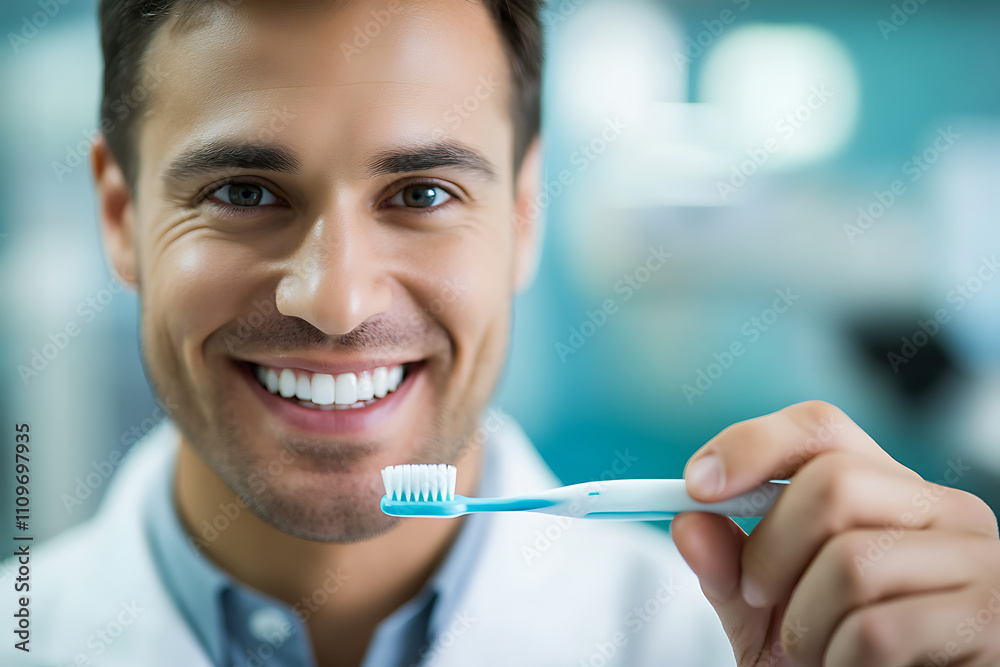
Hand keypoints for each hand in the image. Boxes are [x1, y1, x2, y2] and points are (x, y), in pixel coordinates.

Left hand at [670, 400, 999, 666]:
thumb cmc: (826, 657)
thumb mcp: (762, 611)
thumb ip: (726, 567)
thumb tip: (688, 523)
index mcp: (886, 488)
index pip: (820, 427)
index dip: (752, 445)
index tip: (697, 486)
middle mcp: (943, 508)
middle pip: (832, 483)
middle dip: (770, 550)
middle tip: (758, 598)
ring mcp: (978, 560)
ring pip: (851, 562)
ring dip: (803, 623)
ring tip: (813, 651)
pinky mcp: (988, 620)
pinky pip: (877, 630)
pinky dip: (837, 660)